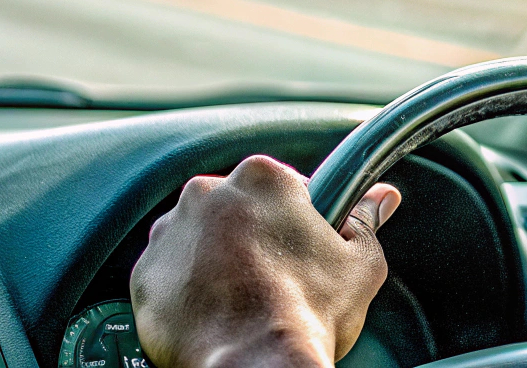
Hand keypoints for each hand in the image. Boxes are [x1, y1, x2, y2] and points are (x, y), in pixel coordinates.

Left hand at [131, 155, 401, 367]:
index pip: (281, 186)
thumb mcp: (358, 265)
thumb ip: (366, 222)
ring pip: (197, 238)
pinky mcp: (144, 275)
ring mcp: (170, 233)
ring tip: (242, 302)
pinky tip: (214, 315)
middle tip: (274, 279)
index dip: (295, 220)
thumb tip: (382, 199)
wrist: (253, 366)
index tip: (300, 248)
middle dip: (251, 238)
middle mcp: (208, 194)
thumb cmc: (305, 315)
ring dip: (215, 260)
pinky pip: (168, 275)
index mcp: (262, 178)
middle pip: (235, 208)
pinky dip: (186, 291)